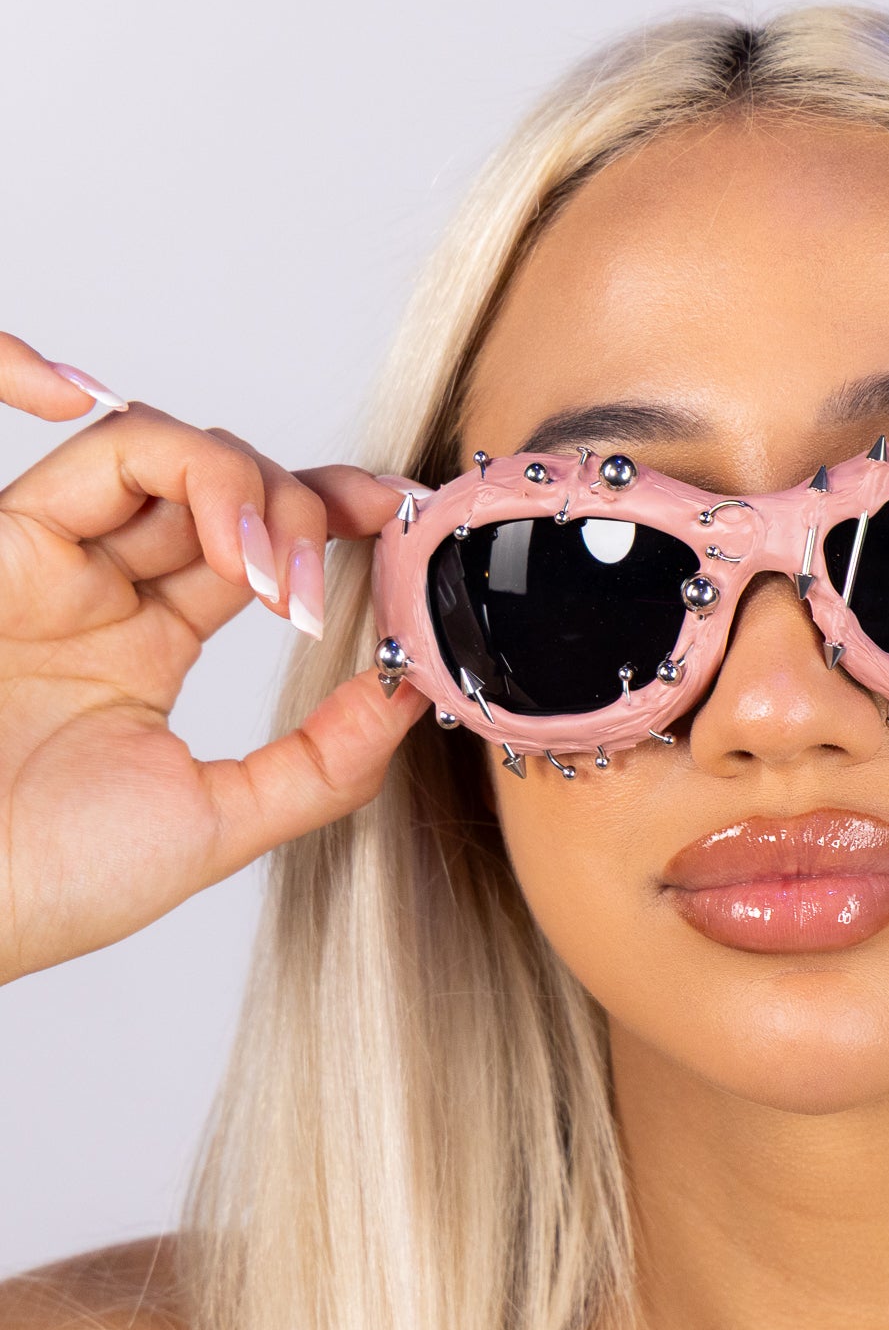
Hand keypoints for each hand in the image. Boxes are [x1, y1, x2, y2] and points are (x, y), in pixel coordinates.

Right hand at [0, 331, 426, 985]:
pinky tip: (233, 527)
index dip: (327, 521)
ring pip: (171, 452)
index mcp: (142, 651)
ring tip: (277, 572)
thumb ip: (320, 763)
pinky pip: (108, 450)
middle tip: (352, 548)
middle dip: (307, 499)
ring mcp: (56, 562)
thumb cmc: (50, 879)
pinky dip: (185, 457)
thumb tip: (408, 695)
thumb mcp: (219, 821)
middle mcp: (98, 593)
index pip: (248, 550)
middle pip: (221, 488)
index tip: (401, 524)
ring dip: (252, 487)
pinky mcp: (11, 540)